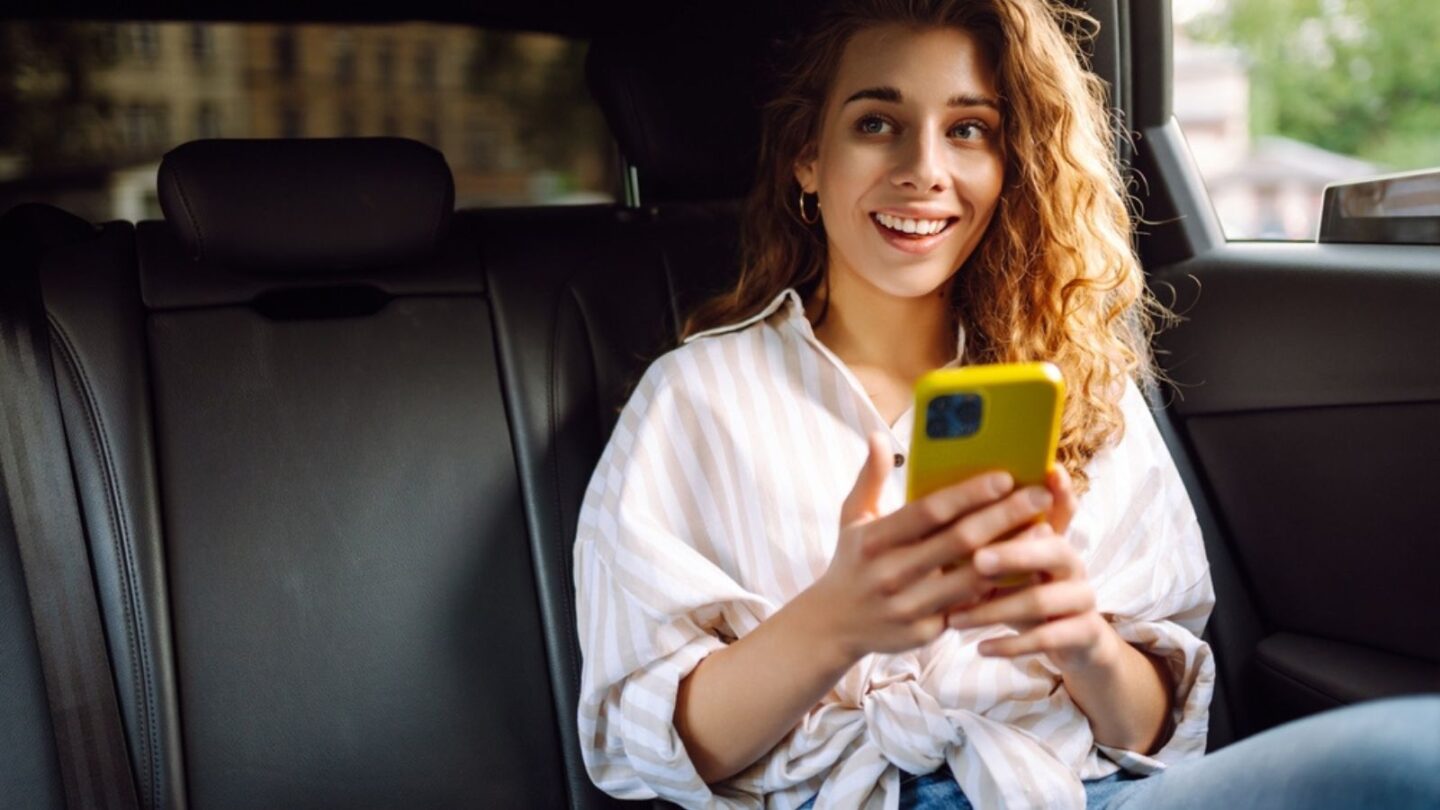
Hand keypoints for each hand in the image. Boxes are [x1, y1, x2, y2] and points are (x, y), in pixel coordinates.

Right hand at [799, 432, 1054, 662]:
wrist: (833, 625)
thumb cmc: (851, 561)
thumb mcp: (852, 518)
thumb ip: (869, 478)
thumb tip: (878, 436)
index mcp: (874, 540)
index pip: (929, 512)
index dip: (969, 494)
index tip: (1004, 477)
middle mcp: (891, 573)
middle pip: (959, 541)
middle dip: (1004, 515)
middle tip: (1038, 495)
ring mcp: (909, 605)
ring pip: (973, 577)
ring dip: (1012, 552)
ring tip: (1044, 529)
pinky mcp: (925, 632)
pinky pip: (970, 607)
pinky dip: (999, 588)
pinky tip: (1026, 568)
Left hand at [946, 465, 1119, 672]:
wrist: (1067, 640)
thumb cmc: (1020, 592)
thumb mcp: (1006, 563)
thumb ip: (982, 535)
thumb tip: (939, 507)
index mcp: (1052, 536)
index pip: (1058, 507)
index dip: (1058, 491)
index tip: (1047, 473)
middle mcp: (1071, 561)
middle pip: (1053, 548)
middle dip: (1014, 553)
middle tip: (977, 560)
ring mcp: (1082, 597)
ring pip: (1042, 599)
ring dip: (995, 610)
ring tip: (956, 619)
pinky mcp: (1084, 632)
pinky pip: (1049, 638)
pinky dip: (1012, 644)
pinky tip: (982, 648)